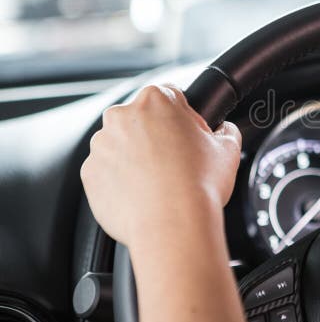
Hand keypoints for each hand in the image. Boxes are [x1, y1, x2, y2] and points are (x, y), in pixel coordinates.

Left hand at [80, 84, 241, 247]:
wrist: (172, 224)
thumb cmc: (198, 184)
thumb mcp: (228, 149)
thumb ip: (225, 131)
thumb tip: (224, 131)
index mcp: (156, 100)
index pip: (171, 96)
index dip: (184, 118)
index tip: (189, 137)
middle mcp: (122, 117)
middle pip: (141, 120)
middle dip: (156, 136)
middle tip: (177, 163)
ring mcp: (101, 146)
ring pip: (121, 146)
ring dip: (136, 159)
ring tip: (160, 183)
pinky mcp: (90, 174)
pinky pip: (107, 173)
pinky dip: (121, 181)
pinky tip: (144, 195)